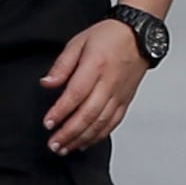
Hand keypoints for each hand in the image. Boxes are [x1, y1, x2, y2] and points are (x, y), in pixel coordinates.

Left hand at [40, 20, 150, 155]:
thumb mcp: (78, 42)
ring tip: (65, 148)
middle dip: (69, 133)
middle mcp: (108, 84)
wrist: (139, 36)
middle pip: (88, 114)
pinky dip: (98, 136)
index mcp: (95, 66)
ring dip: (81, 139)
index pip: (75, 94)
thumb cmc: (109, 36)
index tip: (48, 123)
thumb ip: (61, 65)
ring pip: (100, 123)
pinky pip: (112, 123)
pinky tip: (85, 143)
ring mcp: (119, 95)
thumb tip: (46, 83)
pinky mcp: (125, 101)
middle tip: (54, 144)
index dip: (61, 112)